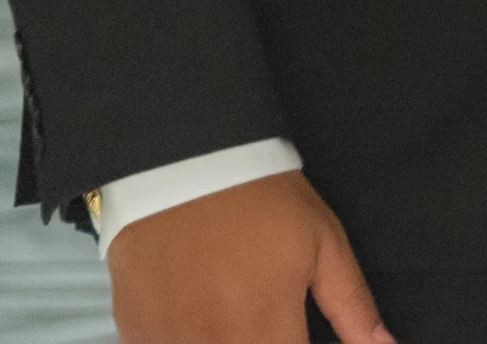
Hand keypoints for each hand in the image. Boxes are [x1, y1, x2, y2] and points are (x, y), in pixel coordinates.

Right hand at [104, 170, 388, 343]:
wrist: (186, 160)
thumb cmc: (265, 202)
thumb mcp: (324, 245)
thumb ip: (353, 308)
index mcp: (265, 329)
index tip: (299, 336)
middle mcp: (213, 343)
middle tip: (271, 325)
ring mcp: (167, 341)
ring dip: (225, 343)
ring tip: (242, 321)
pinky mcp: (133, 331)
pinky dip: (184, 342)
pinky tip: (200, 325)